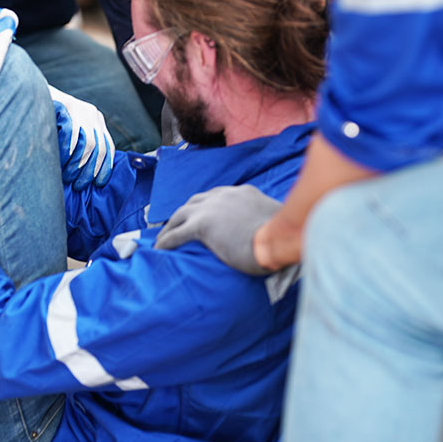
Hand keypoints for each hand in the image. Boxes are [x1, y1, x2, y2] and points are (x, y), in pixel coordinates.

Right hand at [50, 86, 114, 189]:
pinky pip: (72, 134)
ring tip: (67, 177)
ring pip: (88, 143)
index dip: (104, 167)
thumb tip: (88, 174)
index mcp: (96, 119)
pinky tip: (60, 162)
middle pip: (99, 147)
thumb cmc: (46, 122)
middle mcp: (91, 113)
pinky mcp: (67, 105)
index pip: (107, 146)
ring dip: (77, 164)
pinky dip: (67, 151)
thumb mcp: (69, 132)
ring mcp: (80, 107)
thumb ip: (80, 146)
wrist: (29, 96)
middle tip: (77, 185)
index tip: (98, 183)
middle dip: (89, 170)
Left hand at [155, 184, 282, 274]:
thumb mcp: (277, 220)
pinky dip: (166, 241)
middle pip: (196, 200)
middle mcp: (224, 195)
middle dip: (186, 211)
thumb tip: (273, 230)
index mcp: (243, 192)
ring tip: (163, 236)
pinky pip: (176, 233)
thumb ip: (267, 219)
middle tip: (179, 223)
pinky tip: (159, 249)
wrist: (276, 239)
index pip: (219, 196)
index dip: (208, 205)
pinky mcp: (201, 225)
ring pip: (181, 214)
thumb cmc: (283, 236)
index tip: (204, 214)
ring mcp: (211, 208)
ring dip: (170, 224)